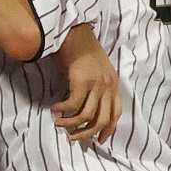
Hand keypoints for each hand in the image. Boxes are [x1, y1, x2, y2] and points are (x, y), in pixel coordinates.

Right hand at [51, 25, 120, 142]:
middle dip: (88, 133)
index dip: (108, 129)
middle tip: (74, 138)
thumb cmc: (80, 48)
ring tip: (60, 125)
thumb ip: (95, 86)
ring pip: (87, 115)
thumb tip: (83, 105)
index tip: (99, 139)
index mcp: (113, 83)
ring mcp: (96, 83)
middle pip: (102, 119)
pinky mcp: (82, 81)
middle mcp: (108, 85)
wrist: (73, 30)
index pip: (116, 113)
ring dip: (72, 124)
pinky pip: (73, 104)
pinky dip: (63, 110)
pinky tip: (54, 110)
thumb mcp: (94, 69)